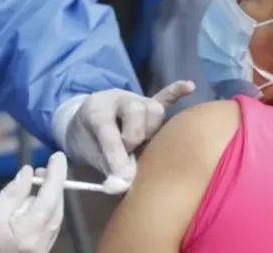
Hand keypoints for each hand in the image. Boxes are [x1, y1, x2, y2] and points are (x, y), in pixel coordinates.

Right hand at [0, 152, 67, 252]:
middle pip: (55, 211)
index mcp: (27, 234)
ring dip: (49, 198)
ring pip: (53, 219)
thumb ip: (16, 190)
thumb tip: (30, 172)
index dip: (56, 176)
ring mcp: (37, 251)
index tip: (58, 156)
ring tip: (39, 180)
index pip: (49, 200)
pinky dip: (44, 210)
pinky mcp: (32, 251)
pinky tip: (34, 199)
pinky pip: (46, 228)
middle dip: (54, 187)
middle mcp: (38, 246)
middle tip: (45, 167)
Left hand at [63, 81, 194, 192]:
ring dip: (151, 129)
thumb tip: (124, 184)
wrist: (83, 121)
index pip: (109, 131)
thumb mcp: (87, 154)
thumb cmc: (87, 140)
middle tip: (128, 152)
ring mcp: (136, 99)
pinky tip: (189, 87)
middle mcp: (118, 99)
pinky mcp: (150, 103)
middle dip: (133, 137)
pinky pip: (165, 96)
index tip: (123, 180)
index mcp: (96, 110)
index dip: (117, 158)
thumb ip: (106, 167)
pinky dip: (175, 93)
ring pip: (153, 109)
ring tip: (143, 142)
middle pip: (136, 111)